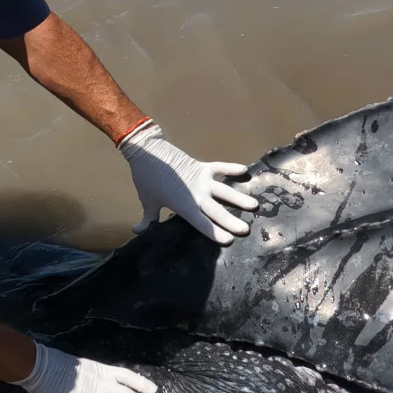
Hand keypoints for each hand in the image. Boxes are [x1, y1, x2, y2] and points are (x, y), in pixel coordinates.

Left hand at [119, 122, 258, 243]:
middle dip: (232, 221)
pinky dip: (231, 168)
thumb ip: (147, 218)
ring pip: (225, 191)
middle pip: (217, 210)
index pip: (201, 223)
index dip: (215, 232)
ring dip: (239, 198)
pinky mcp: (202, 166)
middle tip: (246, 230)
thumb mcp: (147, 202)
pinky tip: (244, 170)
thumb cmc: (147, 180)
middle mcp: (197, 194)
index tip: (229, 240)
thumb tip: (138, 231)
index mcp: (184, 206)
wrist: (148, 152)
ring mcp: (202, 179)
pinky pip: (220, 167)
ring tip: (254, 205)